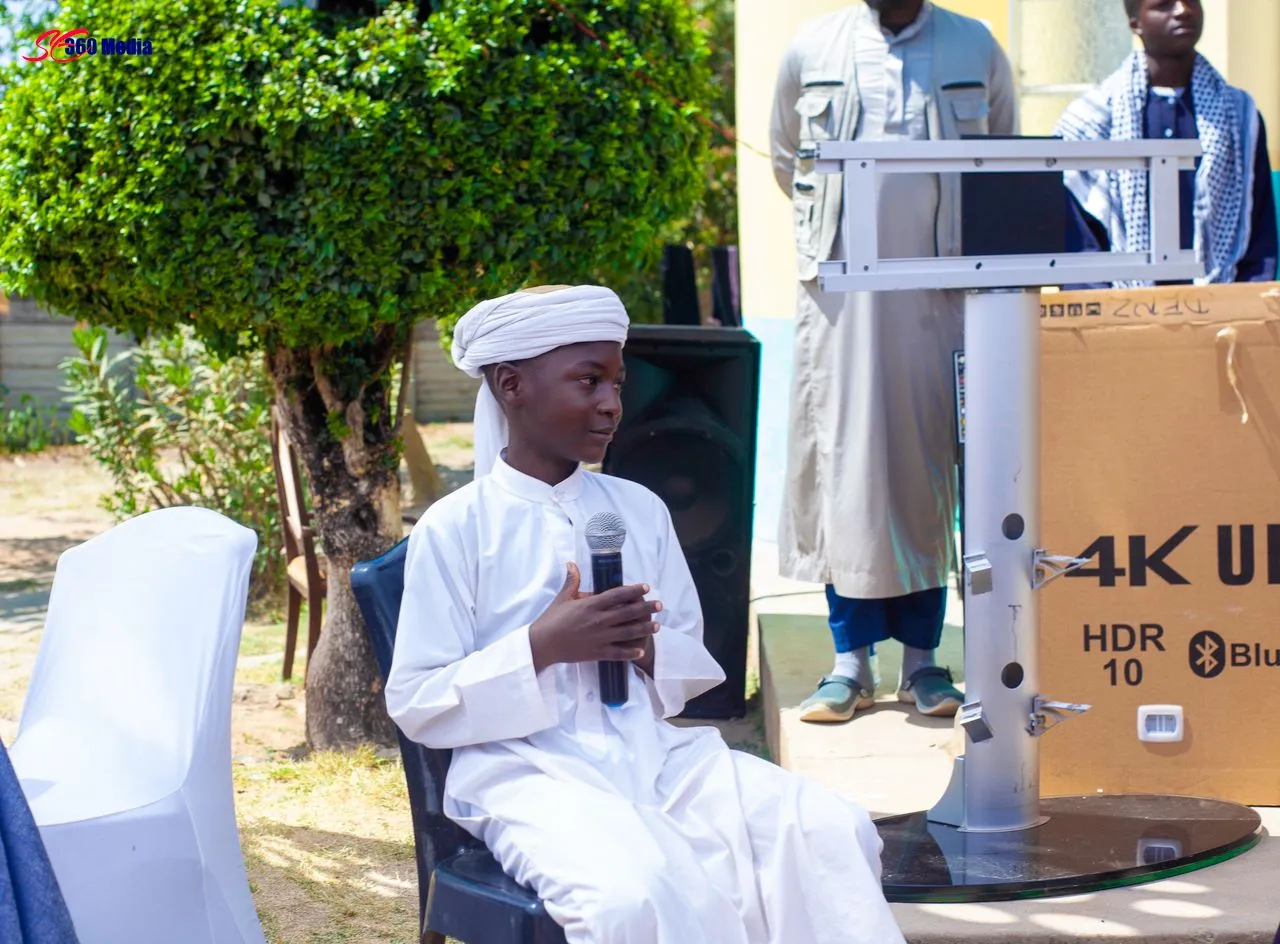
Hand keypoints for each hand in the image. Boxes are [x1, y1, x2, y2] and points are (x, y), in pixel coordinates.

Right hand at [529, 562, 660, 672]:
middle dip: (646, 608)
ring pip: (628, 633)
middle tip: (660, 605)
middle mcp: (599, 620)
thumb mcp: (562, 598)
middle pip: (628, 613)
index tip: (646, 587)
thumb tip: (572, 564)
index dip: (634, 590)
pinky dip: (630, 652)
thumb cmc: (551, 619)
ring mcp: (600, 637)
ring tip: (657, 626)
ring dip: (644, 629)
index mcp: (591, 605)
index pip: (618, 595)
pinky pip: (618, 653)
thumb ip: (572, 581)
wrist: (542, 644)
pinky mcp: (597, 653)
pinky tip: (641, 650)